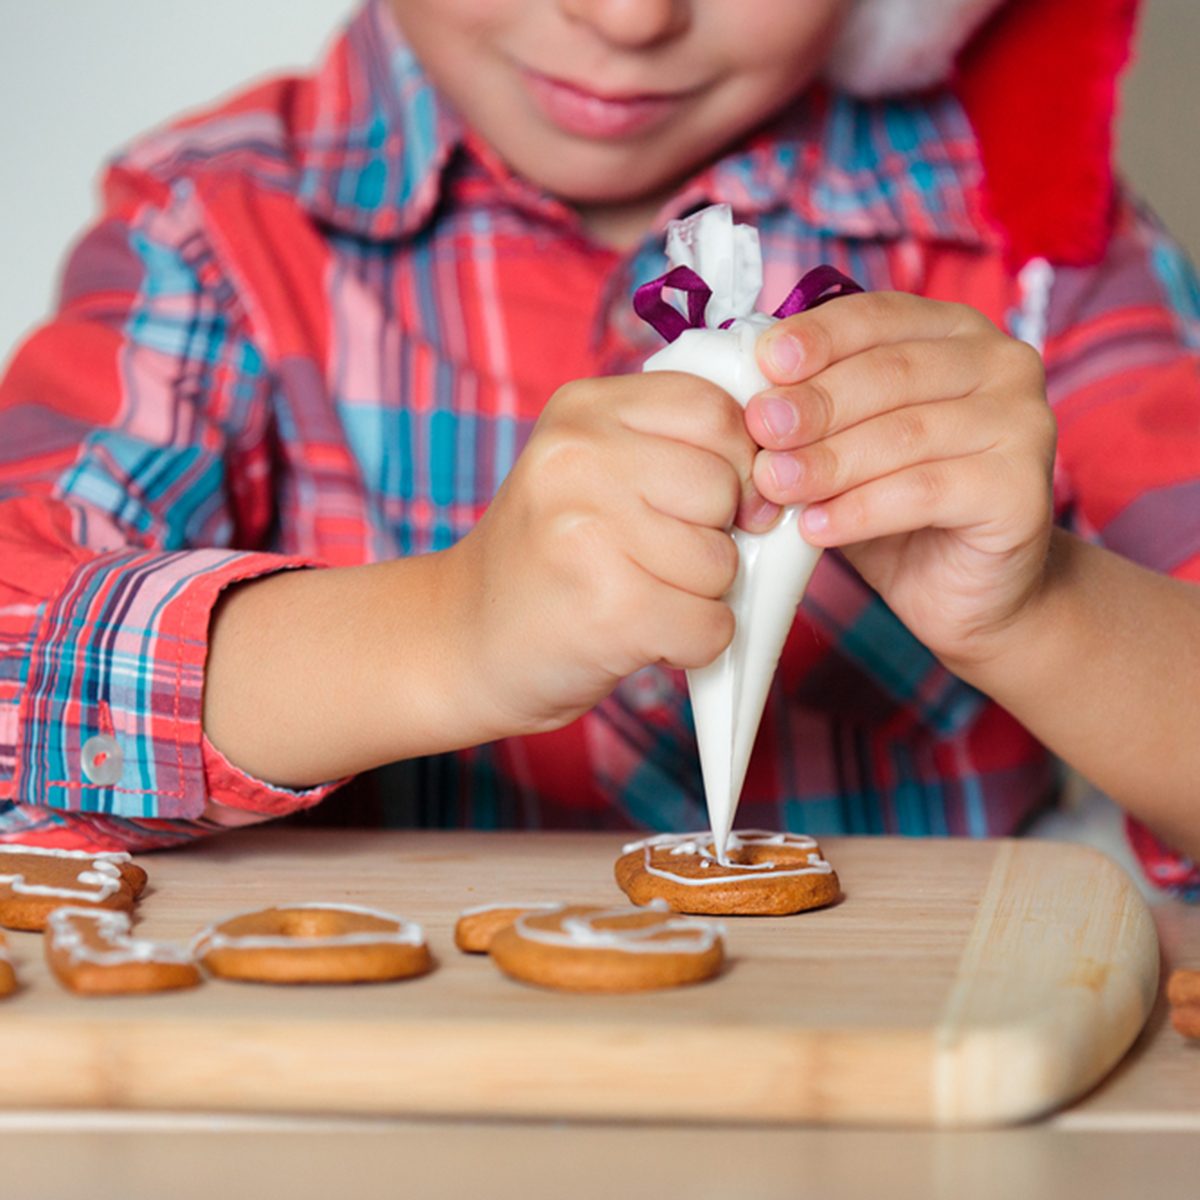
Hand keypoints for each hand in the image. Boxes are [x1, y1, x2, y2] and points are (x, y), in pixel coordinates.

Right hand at [453, 372, 767, 733]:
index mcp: (582, 409)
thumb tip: (782, 467)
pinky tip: (644, 636)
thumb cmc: (547, 557)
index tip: (719, 501)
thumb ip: (669, 446)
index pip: (716, 409)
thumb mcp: (587, 469)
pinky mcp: (607, 608)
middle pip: (727, 487)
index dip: (740, 461)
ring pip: (722, 563)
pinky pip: (710, 625)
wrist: (459, 639)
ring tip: (641, 594)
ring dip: (702, 595)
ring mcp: (587, 532)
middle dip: (718, 536)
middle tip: (662, 558)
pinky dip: (694, 644)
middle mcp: (577, 458)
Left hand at [746, 292, 1056, 670]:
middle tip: (759, 431)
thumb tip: (745, 395)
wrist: (967, 593)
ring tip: (773, 485)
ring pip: (905, 433)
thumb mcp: (845, 447)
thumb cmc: (897, 511)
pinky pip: (926, 491)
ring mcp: (1023, 422)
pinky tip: (815, 527)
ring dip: (829, 460)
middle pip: (890, 372)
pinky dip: (861, 509)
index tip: (763, 362)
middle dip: (815, 402)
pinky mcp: (1023, 488)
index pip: (878, 316)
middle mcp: (1000, 364)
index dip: (818, 336)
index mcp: (953, 333)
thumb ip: (811, 414)